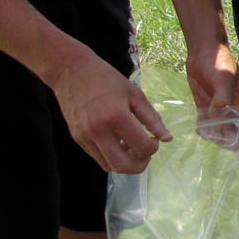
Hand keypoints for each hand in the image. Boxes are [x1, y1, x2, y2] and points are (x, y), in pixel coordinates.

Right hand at [51, 52, 170, 173]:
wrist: (71, 72)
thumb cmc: (106, 79)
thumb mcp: (134, 94)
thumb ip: (152, 118)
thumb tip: (167, 138)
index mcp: (117, 117)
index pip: (142, 147)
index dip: (154, 147)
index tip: (154, 139)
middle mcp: (99, 131)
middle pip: (123, 166)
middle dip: (140, 164)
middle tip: (146, 152)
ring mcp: (85, 137)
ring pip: (109, 166)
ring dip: (125, 162)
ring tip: (132, 146)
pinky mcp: (77, 139)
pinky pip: (97, 157)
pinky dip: (111, 156)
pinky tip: (118, 142)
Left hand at [186, 43, 238, 148]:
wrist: (202, 51)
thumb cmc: (219, 62)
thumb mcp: (224, 80)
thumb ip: (222, 101)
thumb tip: (218, 120)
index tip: (233, 140)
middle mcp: (237, 112)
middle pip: (238, 138)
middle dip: (228, 141)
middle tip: (216, 135)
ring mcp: (222, 112)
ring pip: (222, 135)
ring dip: (215, 137)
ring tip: (206, 130)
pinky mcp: (208, 109)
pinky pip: (208, 127)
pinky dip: (204, 130)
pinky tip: (199, 127)